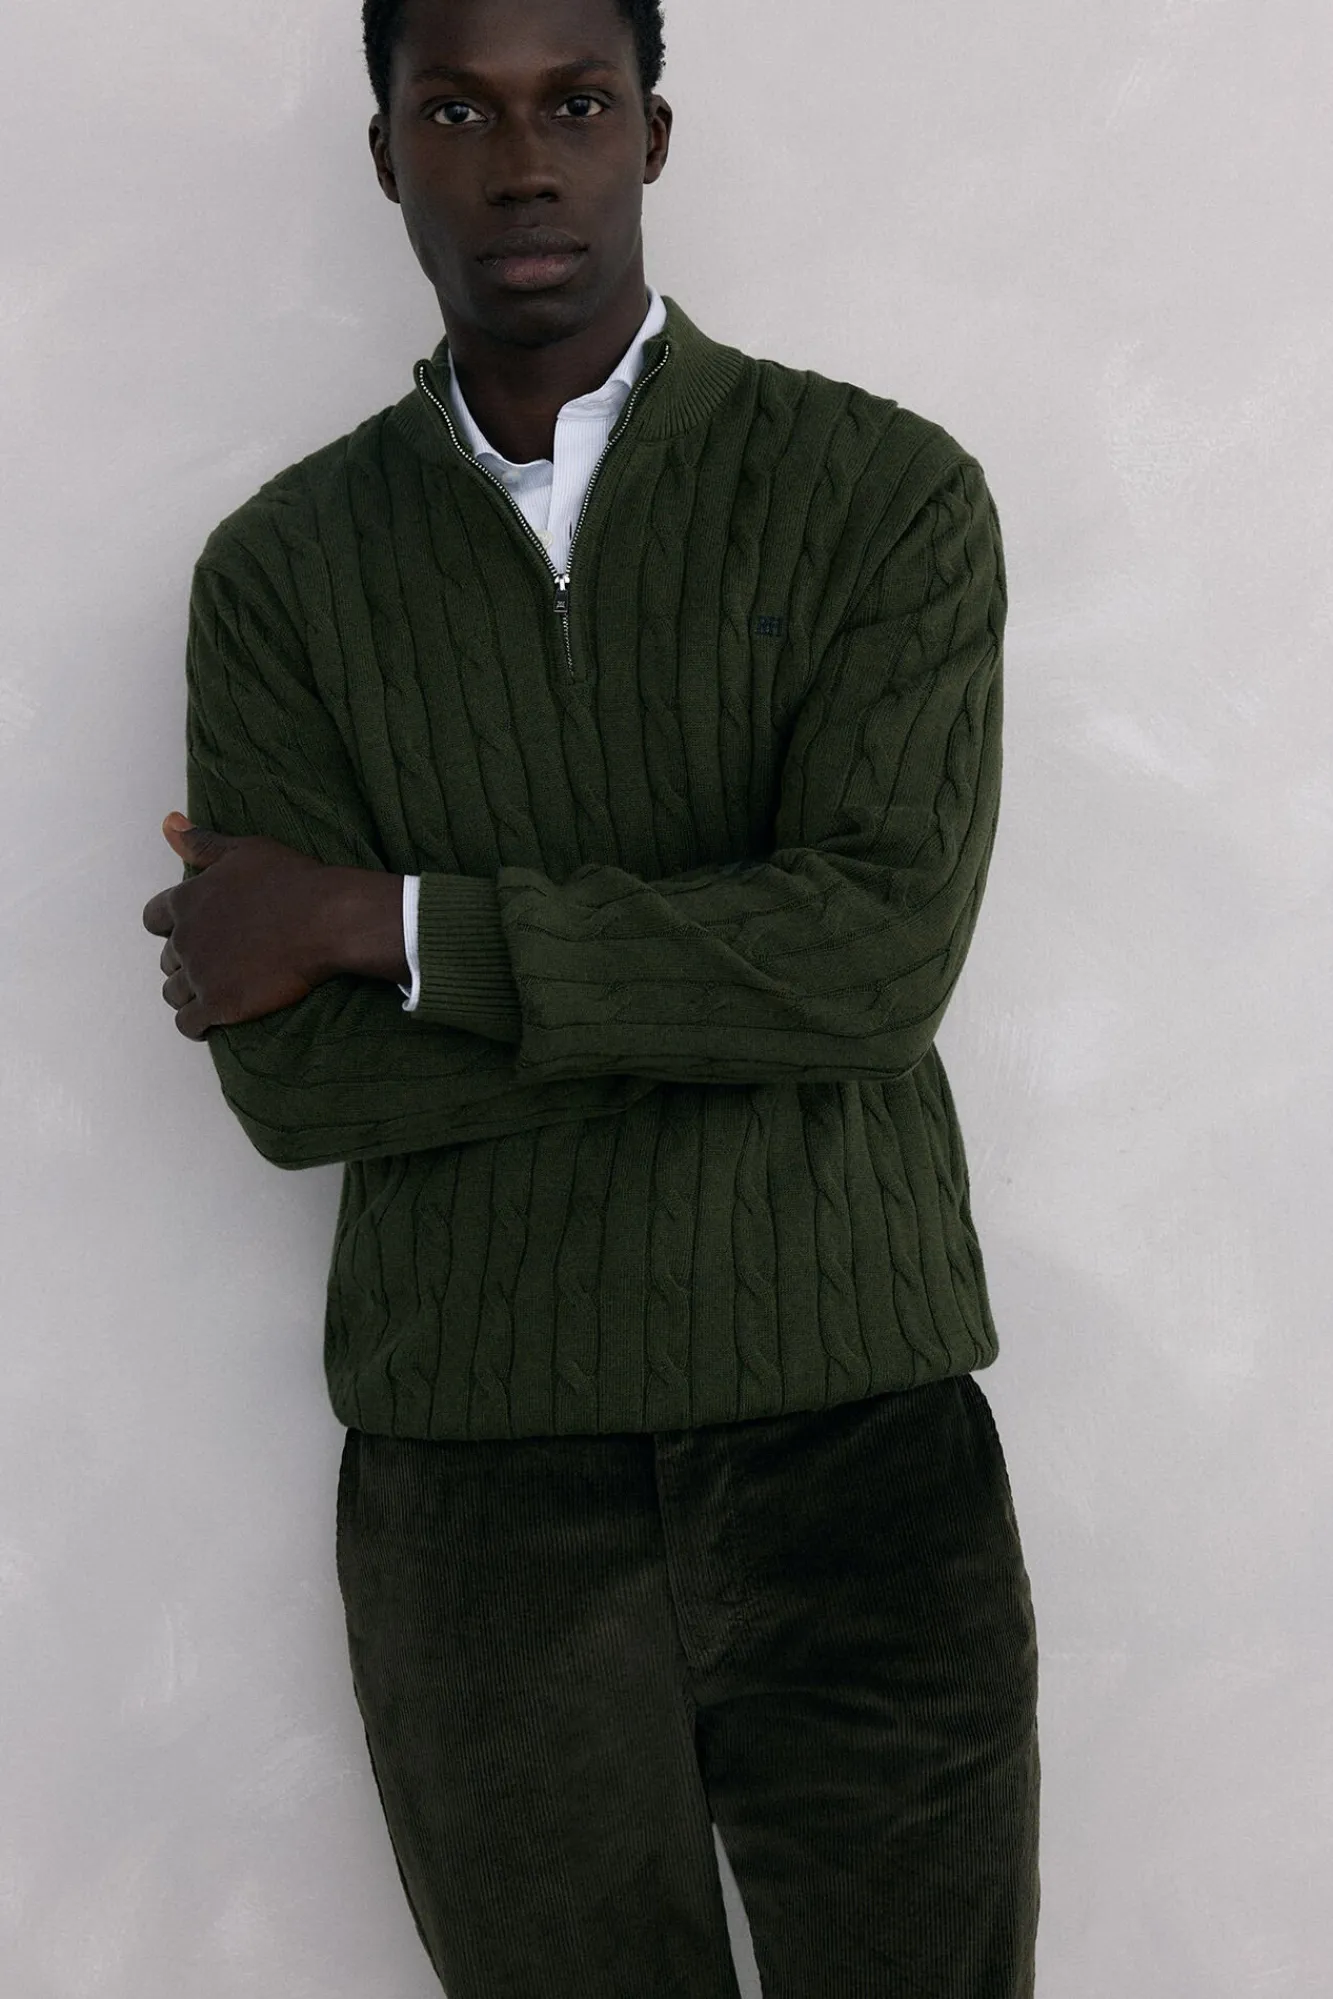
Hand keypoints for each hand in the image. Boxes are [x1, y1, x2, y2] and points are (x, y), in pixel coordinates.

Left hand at [142, 814, 338, 1040]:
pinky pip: (188, 1023)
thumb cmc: (291, 880)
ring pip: (173, 992)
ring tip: (217, 990)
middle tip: (219, 961)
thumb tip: (168, 823)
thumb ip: (202, 843)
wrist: (326, 920)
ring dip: (189, 993)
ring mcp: (199, 974)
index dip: (171, 926)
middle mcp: (185, 938)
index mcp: (186, 900)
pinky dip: (195, 1024)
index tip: (196, 930)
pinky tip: (212, 1020)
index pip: (153, 919)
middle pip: (167, 958)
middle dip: (186, 960)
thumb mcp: (244, 850)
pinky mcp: (218, 1004)